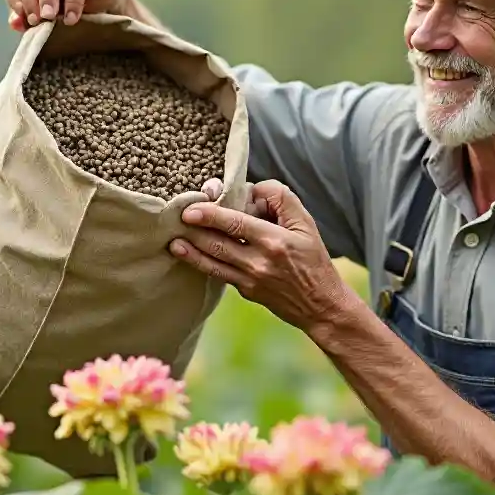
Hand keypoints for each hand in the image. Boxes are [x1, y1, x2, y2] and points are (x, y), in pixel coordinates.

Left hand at [170, 180, 355, 332]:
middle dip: (194, 231)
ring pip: (213, 262)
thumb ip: (281, 200)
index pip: (236, 223)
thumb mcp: (307, 224)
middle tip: (177, 219)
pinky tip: (189, 256)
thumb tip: (253, 189)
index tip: (192, 209)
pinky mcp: (246, 292)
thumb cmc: (315, 260)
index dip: (211, 215)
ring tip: (173, 242)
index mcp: (274, 241)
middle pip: (218, 243)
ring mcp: (250, 280)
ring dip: (191, 251)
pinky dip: (202, 265)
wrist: (321, 305)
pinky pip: (220, 275)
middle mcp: (259, 262)